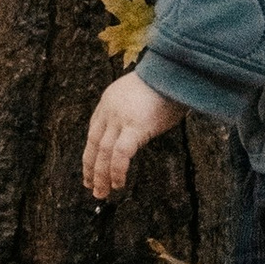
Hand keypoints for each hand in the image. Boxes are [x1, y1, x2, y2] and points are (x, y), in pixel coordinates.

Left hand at [83, 68, 184, 202]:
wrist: (175, 70)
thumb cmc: (166, 82)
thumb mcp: (139, 94)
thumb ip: (131, 112)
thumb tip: (132, 133)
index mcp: (108, 100)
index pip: (94, 131)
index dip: (90, 152)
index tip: (90, 169)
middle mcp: (109, 109)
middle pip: (94, 144)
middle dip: (91, 168)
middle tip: (91, 187)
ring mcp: (120, 118)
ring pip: (103, 152)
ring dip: (101, 175)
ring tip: (102, 192)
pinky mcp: (135, 127)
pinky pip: (120, 154)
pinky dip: (117, 171)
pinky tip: (118, 183)